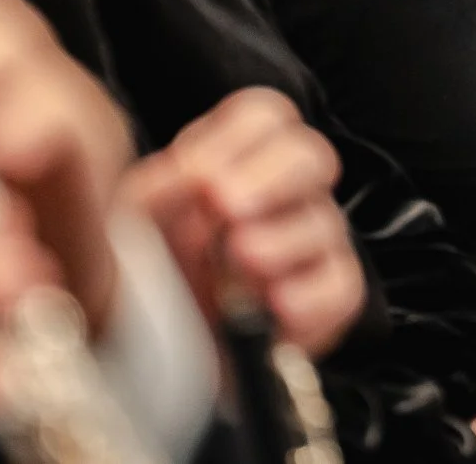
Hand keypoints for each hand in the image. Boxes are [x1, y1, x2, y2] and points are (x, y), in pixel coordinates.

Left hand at [123, 88, 362, 357]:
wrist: (159, 358)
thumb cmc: (151, 278)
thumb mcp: (133, 229)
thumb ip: (156, 194)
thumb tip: (192, 177)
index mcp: (240, 160)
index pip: (267, 116)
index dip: (236, 140)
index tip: (196, 176)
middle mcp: (288, 194)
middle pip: (311, 155)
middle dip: (270, 177)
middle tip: (227, 206)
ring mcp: (314, 243)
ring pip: (325, 223)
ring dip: (279, 240)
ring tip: (239, 261)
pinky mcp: (331, 298)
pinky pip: (342, 286)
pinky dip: (308, 296)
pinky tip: (271, 306)